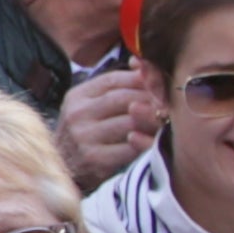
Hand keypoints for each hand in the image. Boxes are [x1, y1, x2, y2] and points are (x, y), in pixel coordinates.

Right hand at [55, 58, 161, 185]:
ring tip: (165, 121)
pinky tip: (153, 141)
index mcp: (78, 96)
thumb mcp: (91, 106)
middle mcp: (77, 114)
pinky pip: (130, 148)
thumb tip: (141, 63)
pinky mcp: (94, 159)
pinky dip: (145, 143)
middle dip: (151, 100)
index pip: (114, 80)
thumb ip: (116, 86)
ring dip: (152, 122)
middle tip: (169, 104)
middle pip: (124, 99)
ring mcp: (84, 137)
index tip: (159, 85)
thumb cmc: (86, 133)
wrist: (64, 169)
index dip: (140, 80)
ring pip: (130, 122)